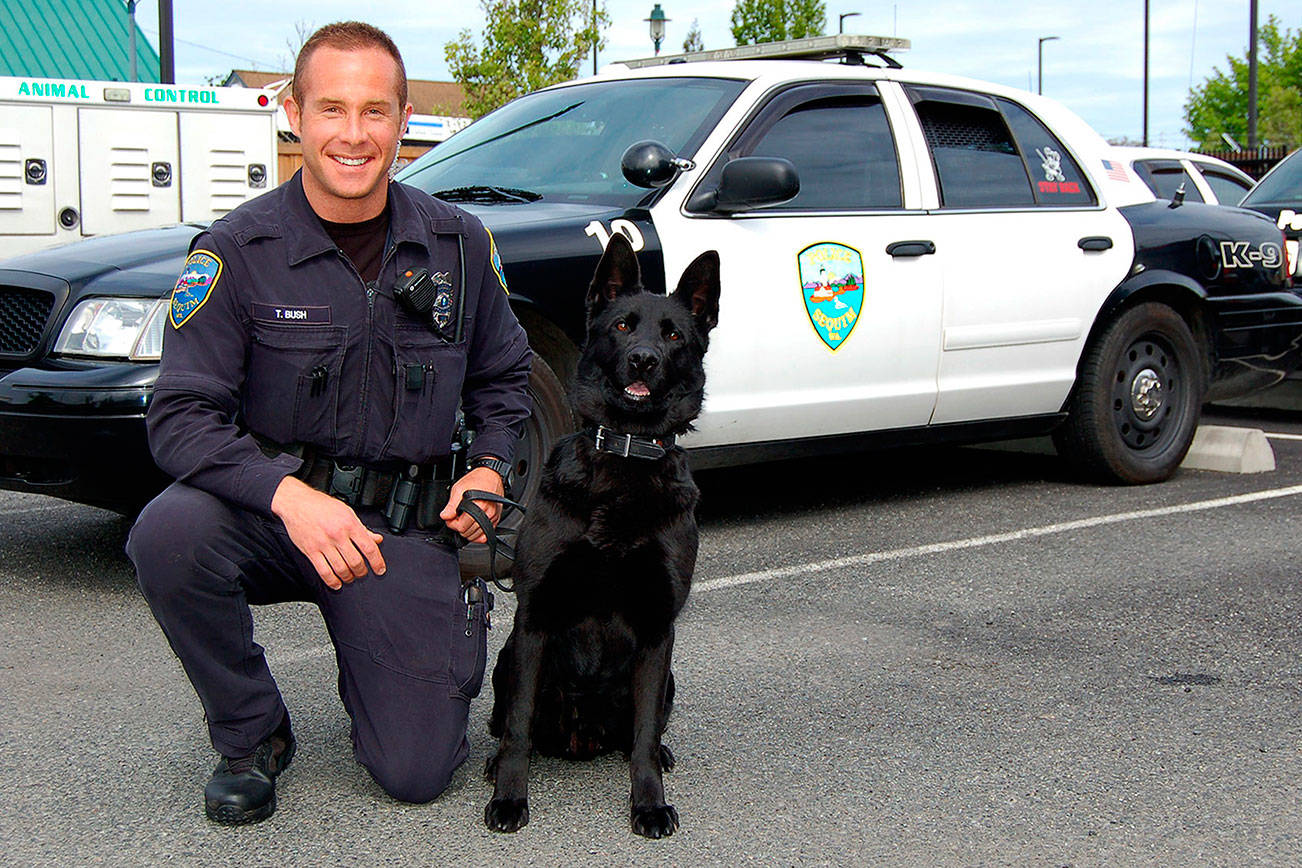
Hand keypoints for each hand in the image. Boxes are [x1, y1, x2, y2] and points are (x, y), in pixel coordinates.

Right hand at [271, 476, 385, 589]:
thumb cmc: (321, 505)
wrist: (297, 503)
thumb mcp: (347, 512)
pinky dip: (332, 581)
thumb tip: (376, 539)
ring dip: (348, 577)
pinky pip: (323, 571)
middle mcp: (337, 535)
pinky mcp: (310, 551)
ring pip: (341, 569)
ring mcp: (323, 544)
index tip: (380, 569)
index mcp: (349, 524)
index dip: (377, 562)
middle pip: (355, 562)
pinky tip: (336, 583)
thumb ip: (362, 528)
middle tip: (363, 573)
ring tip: (350, 577)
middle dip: (362, 572)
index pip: (369, 548)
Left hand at [439, 464, 505, 543]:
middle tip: (456, 518)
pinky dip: (478, 535)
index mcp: (478, 505)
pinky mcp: (496, 519)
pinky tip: (473, 527)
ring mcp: (493, 517)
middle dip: (458, 527)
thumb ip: (451, 505)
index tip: (450, 518)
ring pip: (476, 536)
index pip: (461, 526)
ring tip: (464, 521)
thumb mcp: (459, 489)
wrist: (491, 475)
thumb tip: (445, 516)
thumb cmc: (477, 480)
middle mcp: (487, 513)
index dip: (451, 523)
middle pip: (468, 532)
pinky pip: (486, 535)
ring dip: (467, 531)